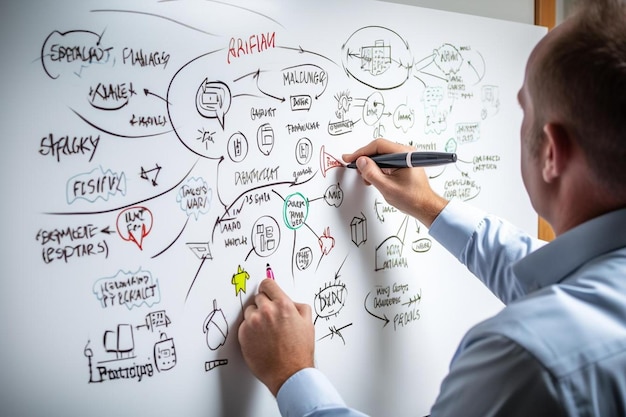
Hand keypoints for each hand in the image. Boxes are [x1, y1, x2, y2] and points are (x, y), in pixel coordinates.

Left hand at [238, 278, 314, 395]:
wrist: (289, 373)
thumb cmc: (299, 351)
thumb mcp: (308, 323)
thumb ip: (298, 306)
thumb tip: (288, 300)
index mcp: (283, 305)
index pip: (267, 284)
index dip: (268, 288)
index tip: (268, 292)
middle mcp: (266, 311)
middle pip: (258, 297)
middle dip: (264, 305)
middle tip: (271, 318)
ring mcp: (253, 323)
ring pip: (249, 311)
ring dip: (256, 317)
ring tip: (267, 331)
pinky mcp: (243, 334)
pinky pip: (244, 325)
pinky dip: (250, 330)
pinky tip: (261, 339)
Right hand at [343, 138, 447, 226]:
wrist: (425, 207)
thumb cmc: (412, 198)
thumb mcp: (387, 187)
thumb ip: (372, 173)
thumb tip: (361, 162)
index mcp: (404, 154)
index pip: (378, 146)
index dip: (361, 152)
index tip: (350, 158)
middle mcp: (406, 153)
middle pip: (379, 149)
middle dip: (365, 159)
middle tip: (354, 167)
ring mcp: (405, 158)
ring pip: (382, 156)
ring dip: (371, 166)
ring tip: (366, 178)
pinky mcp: (404, 164)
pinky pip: (387, 162)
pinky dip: (378, 169)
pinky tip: (374, 178)